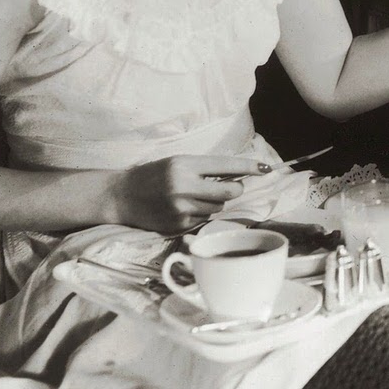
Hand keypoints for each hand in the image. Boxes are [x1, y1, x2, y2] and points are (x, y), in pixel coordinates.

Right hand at [107, 155, 264, 233]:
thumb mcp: (178, 163)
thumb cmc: (154, 175)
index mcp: (185, 165)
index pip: (226, 166)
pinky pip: (203, 220)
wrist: (122, 196)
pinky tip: (183, 208)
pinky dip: (200, 214)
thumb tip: (238, 175)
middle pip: (230, 192)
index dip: (249, 167)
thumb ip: (205, 169)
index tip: (266, 168)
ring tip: (194, 196)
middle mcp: (184, 186)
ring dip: (214, 203)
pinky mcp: (178, 225)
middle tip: (230, 187)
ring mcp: (181, 208)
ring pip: (218, 208)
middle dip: (235, 189)